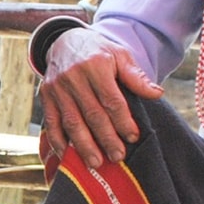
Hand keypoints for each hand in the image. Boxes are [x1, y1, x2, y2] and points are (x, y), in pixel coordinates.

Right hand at [38, 30, 162, 171]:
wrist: (64, 40)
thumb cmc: (97, 51)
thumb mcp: (119, 56)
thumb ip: (136, 77)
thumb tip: (157, 94)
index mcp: (96, 65)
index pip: (111, 100)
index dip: (123, 121)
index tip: (133, 137)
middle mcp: (74, 77)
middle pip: (92, 114)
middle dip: (106, 138)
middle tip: (117, 157)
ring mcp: (57, 88)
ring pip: (72, 122)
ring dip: (84, 145)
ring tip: (95, 163)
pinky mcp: (45, 97)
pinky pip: (51, 123)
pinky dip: (58, 141)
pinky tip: (67, 156)